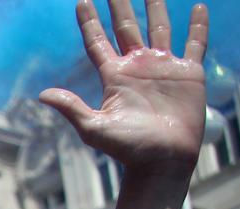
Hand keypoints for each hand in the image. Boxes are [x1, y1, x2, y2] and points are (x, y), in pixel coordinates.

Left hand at [39, 0, 207, 176]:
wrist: (162, 161)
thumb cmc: (127, 150)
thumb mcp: (94, 128)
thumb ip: (71, 107)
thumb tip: (42, 94)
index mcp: (114, 76)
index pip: (98, 42)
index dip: (89, 22)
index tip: (81, 1)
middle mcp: (138, 67)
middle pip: (126, 27)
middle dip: (120, 4)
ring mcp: (164, 68)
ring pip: (160, 28)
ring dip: (156, 6)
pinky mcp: (189, 74)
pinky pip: (195, 43)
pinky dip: (198, 26)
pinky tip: (198, 7)